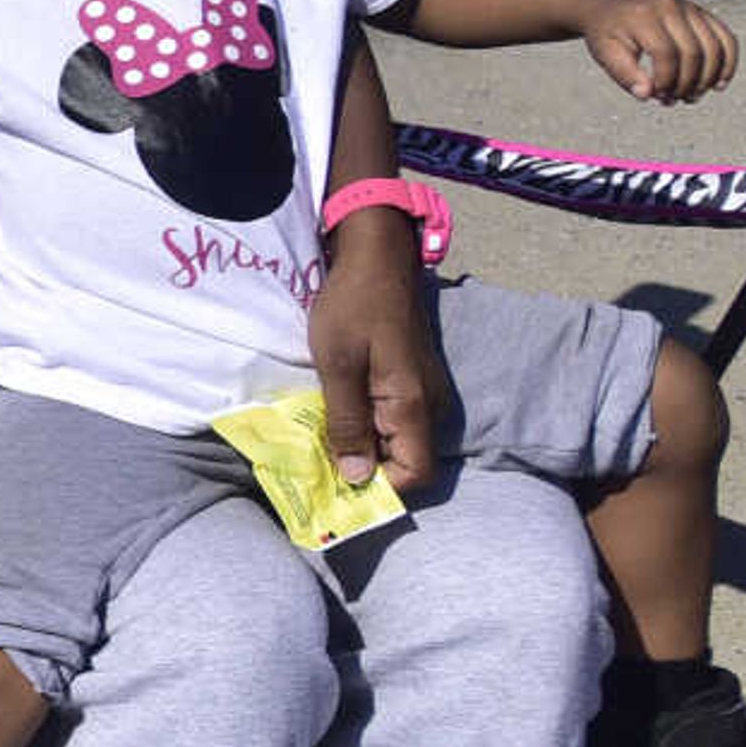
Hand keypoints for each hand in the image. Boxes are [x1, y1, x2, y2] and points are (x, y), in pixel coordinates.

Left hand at [306, 223, 450, 489]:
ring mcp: (422, 394)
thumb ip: (347, 422)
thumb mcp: (337, 366)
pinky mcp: (410, 382)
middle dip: (364, 473)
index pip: (415, 475)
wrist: (376, 257)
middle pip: (405, 463)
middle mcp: (429, 406)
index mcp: (414, 406)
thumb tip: (356, 479)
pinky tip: (333, 420)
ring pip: (396, 443)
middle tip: (317, 470)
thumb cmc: (352, 306)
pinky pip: (392, 421)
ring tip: (319, 446)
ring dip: (361, 450)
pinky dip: (365, 429)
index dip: (378, 489)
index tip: (336, 487)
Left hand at [581, 0, 737, 104]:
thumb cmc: (607, 35)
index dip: (666, 80)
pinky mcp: (701, 12)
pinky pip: (725, 38)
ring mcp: (689, 8)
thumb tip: (647, 95)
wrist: (609, 7)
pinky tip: (719, 84)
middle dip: (687, 83)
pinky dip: (728, 62)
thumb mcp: (606, 55)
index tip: (657, 96)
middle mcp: (670, 7)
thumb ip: (625, 75)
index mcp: (644, 16)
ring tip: (691, 97)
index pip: (665, 53)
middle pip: (693, 52)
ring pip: (714, 47)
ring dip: (708, 78)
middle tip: (674, 100)